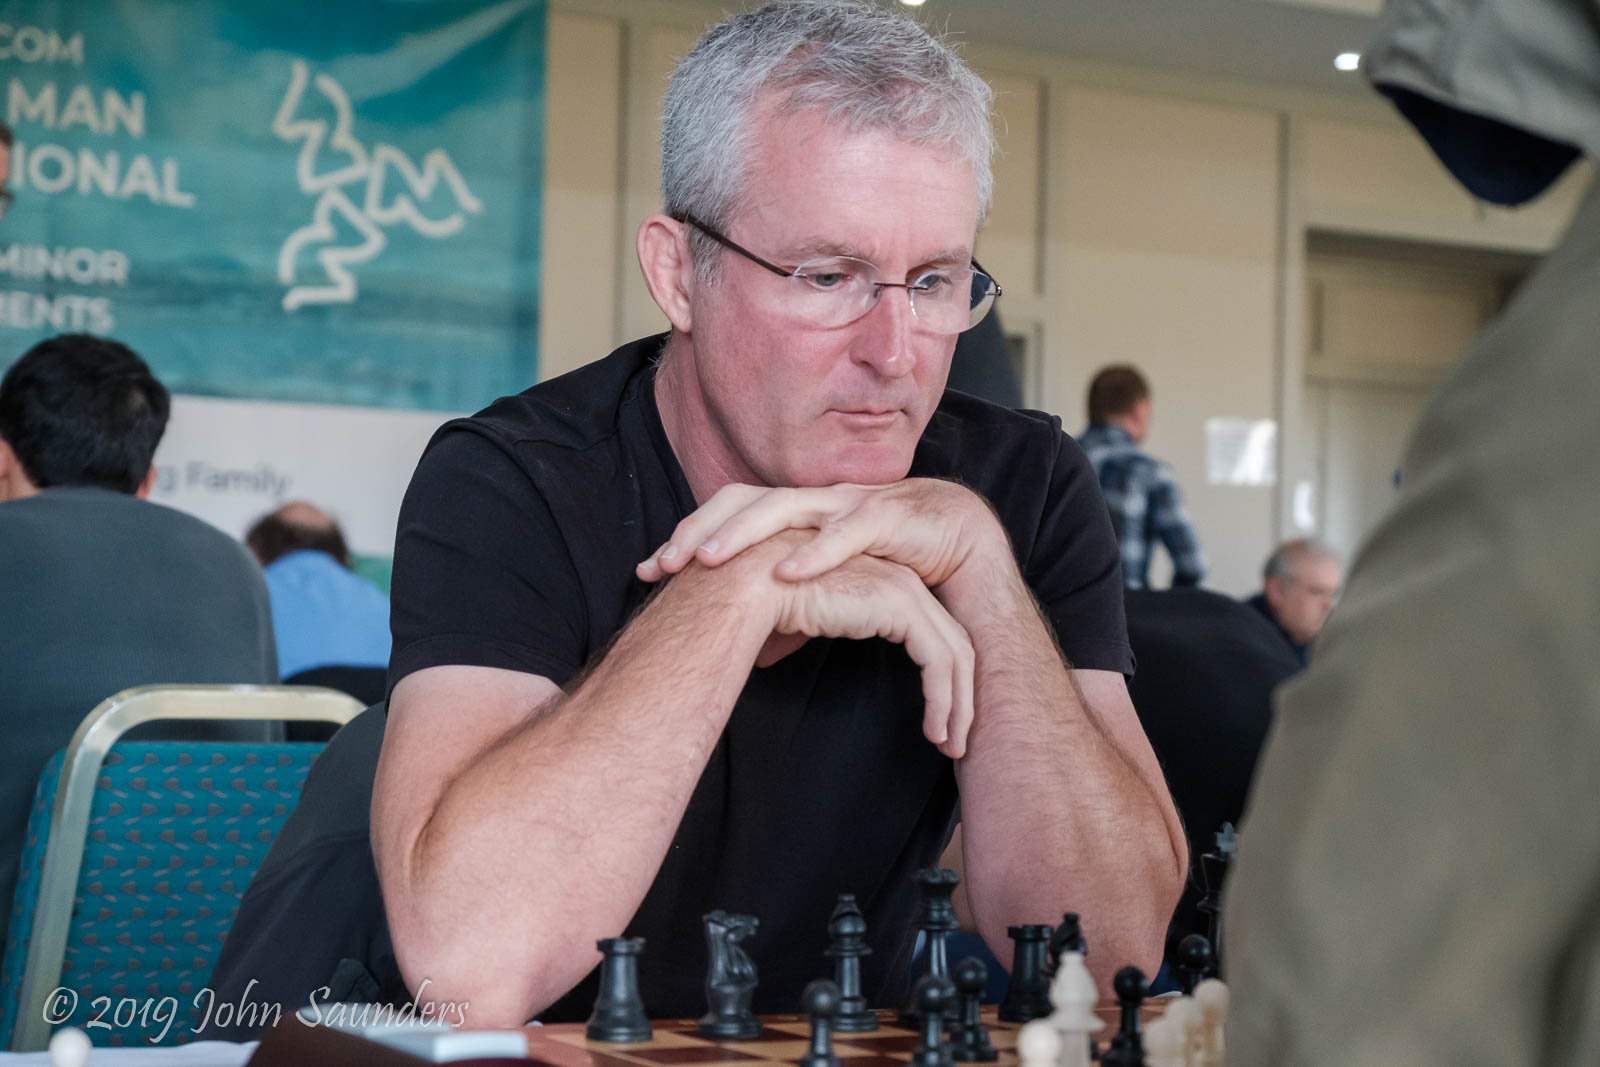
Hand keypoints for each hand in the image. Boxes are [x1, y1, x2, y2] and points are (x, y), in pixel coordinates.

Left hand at [636, 480, 1003, 590]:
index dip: (687, 535)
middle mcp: (815, 499)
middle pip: (744, 500)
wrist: (958, 538)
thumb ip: (792, 615)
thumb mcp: (831, 591)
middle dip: (699, 528)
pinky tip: (787, 571)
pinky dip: (817, 551)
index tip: (647, 572)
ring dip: (743, 530)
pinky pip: (848, 530)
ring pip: (785, 505)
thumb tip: (752, 654)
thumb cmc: (890, 561)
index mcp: (795, 512)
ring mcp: (849, 502)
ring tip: (705, 558)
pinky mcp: (889, 516)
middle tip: (662, 563)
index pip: (728, 513)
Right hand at [701, 530, 975, 757]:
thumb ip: (796, 633)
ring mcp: (903, 590)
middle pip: (951, 642)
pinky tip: (935, 731)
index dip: (937, 678)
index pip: (927, 633)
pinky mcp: (901, 607)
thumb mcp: (785, 621)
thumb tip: (769, 655)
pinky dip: (944, 700)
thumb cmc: (754, 603)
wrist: (745, 586)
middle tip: (955, 740)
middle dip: (960, 694)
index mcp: (878, 580)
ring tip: (950, 746)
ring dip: (957, 705)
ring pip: (954, 654)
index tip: (936, 720)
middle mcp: (898, 580)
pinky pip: (939, 661)